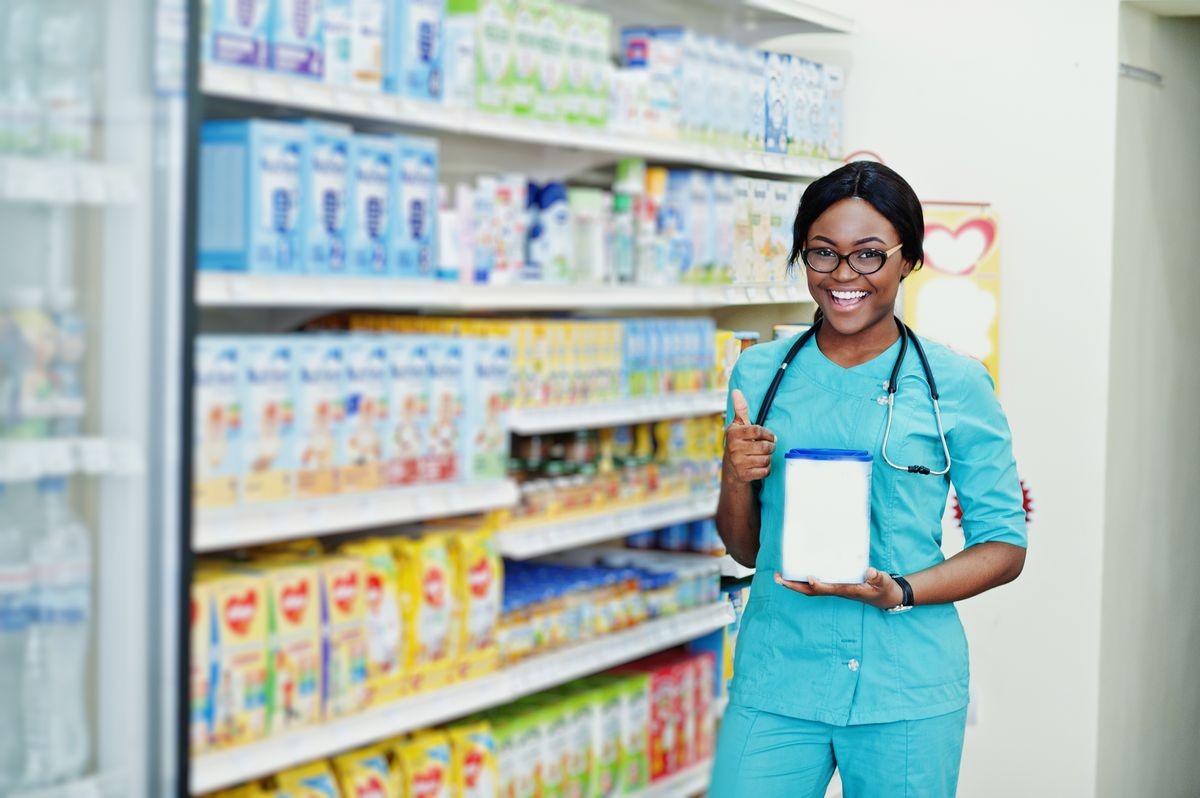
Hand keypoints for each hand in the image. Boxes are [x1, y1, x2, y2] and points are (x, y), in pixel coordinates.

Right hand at [724, 388, 776, 483]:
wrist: (731, 467)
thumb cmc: (739, 442)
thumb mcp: (739, 425)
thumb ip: (740, 409)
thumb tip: (736, 391)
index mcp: (733, 434)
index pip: (758, 431)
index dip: (768, 434)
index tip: (770, 436)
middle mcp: (734, 448)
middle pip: (764, 446)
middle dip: (770, 447)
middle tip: (768, 447)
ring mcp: (738, 463)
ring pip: (766, 459)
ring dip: (768, 458)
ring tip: (763, 455)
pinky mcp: (744, 475)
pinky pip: (764, 471)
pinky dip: (766, 469)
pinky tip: (760, 465)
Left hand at [774, 568, 903, 609]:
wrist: (885, 597)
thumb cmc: (883, 588)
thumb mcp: (883, 582)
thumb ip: (877, 577)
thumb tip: (870, 571)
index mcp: (848, 591)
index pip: (830, 589)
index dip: (819, 585)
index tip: (809, 577)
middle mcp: (837, 591)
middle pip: (812, 592)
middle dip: (795, 586)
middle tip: (778, 578)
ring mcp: (835, 590)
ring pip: (811, 590)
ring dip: (794, 584)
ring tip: (779, 576)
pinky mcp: (835, 586)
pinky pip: (816, 586)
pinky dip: (804, 581)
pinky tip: (797, 574)